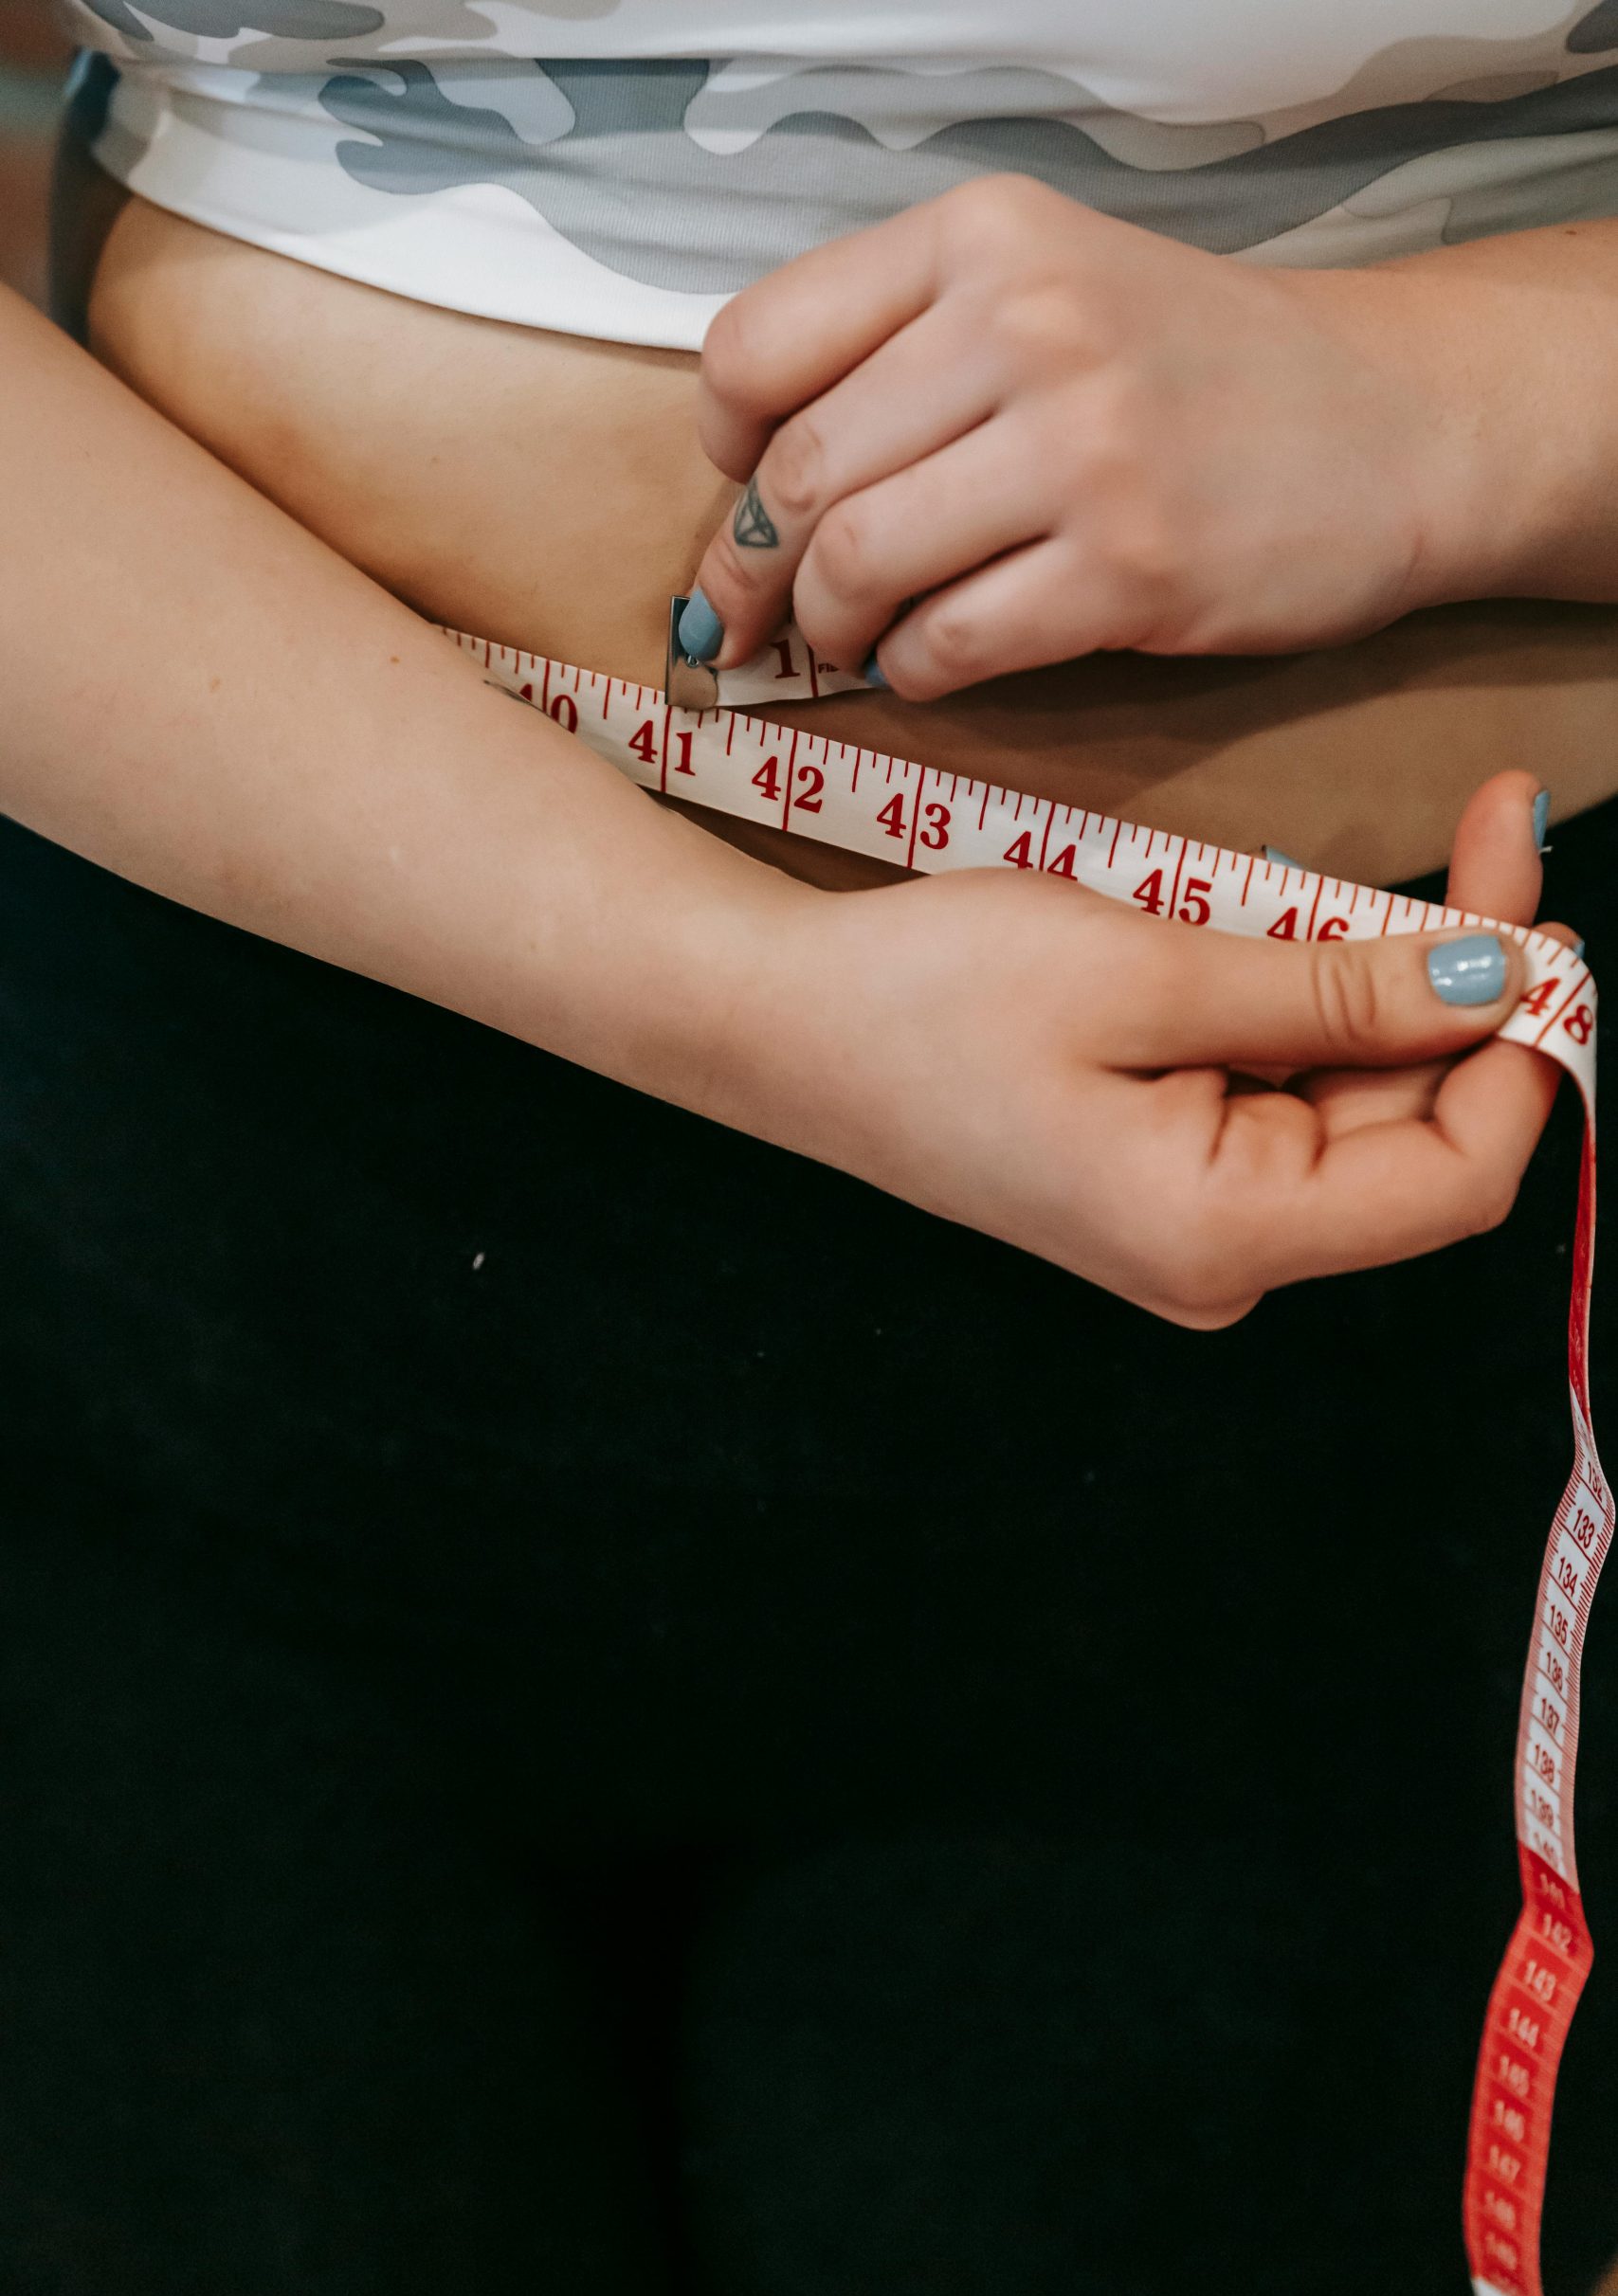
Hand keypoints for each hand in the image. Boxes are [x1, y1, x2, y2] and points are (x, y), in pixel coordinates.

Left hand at [685, 175, 1470, 698]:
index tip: (743, 491)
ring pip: (857, 565)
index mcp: (982, 238)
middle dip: (753, 570)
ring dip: (827, 629)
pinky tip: (931, 659)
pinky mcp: (1129, 569)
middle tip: (756, 615)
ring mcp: (1082, 449)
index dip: (724, 445)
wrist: (1395, 422)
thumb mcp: (1050, 285)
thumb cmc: (1199, 371)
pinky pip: (950, 643)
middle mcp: (1025, 325)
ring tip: (849, 641)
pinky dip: (914, 671)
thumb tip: (750, 479)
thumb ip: (907, 347)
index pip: (758, 346)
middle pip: (796, 476)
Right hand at [759, 772, 1570, 1324]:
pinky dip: (1322, 1014)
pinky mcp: (1167, 1179)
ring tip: (1411, 866)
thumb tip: (1500, 982)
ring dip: (1396, 992)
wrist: (777, 1022)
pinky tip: (1314, 929)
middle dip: (1467, 991)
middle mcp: (1221, 1259)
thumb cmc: (927, 998)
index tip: (1537, 904)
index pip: (1455, 1174)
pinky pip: (1287, 1104)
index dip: (1522, 1045)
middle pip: (1416, 1138)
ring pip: (1360, 1112)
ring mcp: (1193, 1225)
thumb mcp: (1148, 969)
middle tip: (1493, 830)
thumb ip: (1337, 991)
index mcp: (1218, 1233)